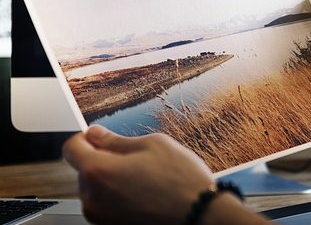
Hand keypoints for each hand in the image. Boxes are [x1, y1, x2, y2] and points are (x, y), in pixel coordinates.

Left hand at [63, 125, 215, 223]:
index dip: (85, 137)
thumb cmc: (181, 181)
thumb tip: (95, 134)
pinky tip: (144, 193)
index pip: (71, 147)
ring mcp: (101, 217)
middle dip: (102, 159)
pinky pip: (106, 205)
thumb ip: (116, 140)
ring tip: (144, 178)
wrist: (199, 216)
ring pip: (96, 189)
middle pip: (84, 169)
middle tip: (135, 158)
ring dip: (111, 180)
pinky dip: (119, 197)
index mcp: (98, 171)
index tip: (99, 137)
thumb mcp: (153, 145)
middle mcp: (92, 198)